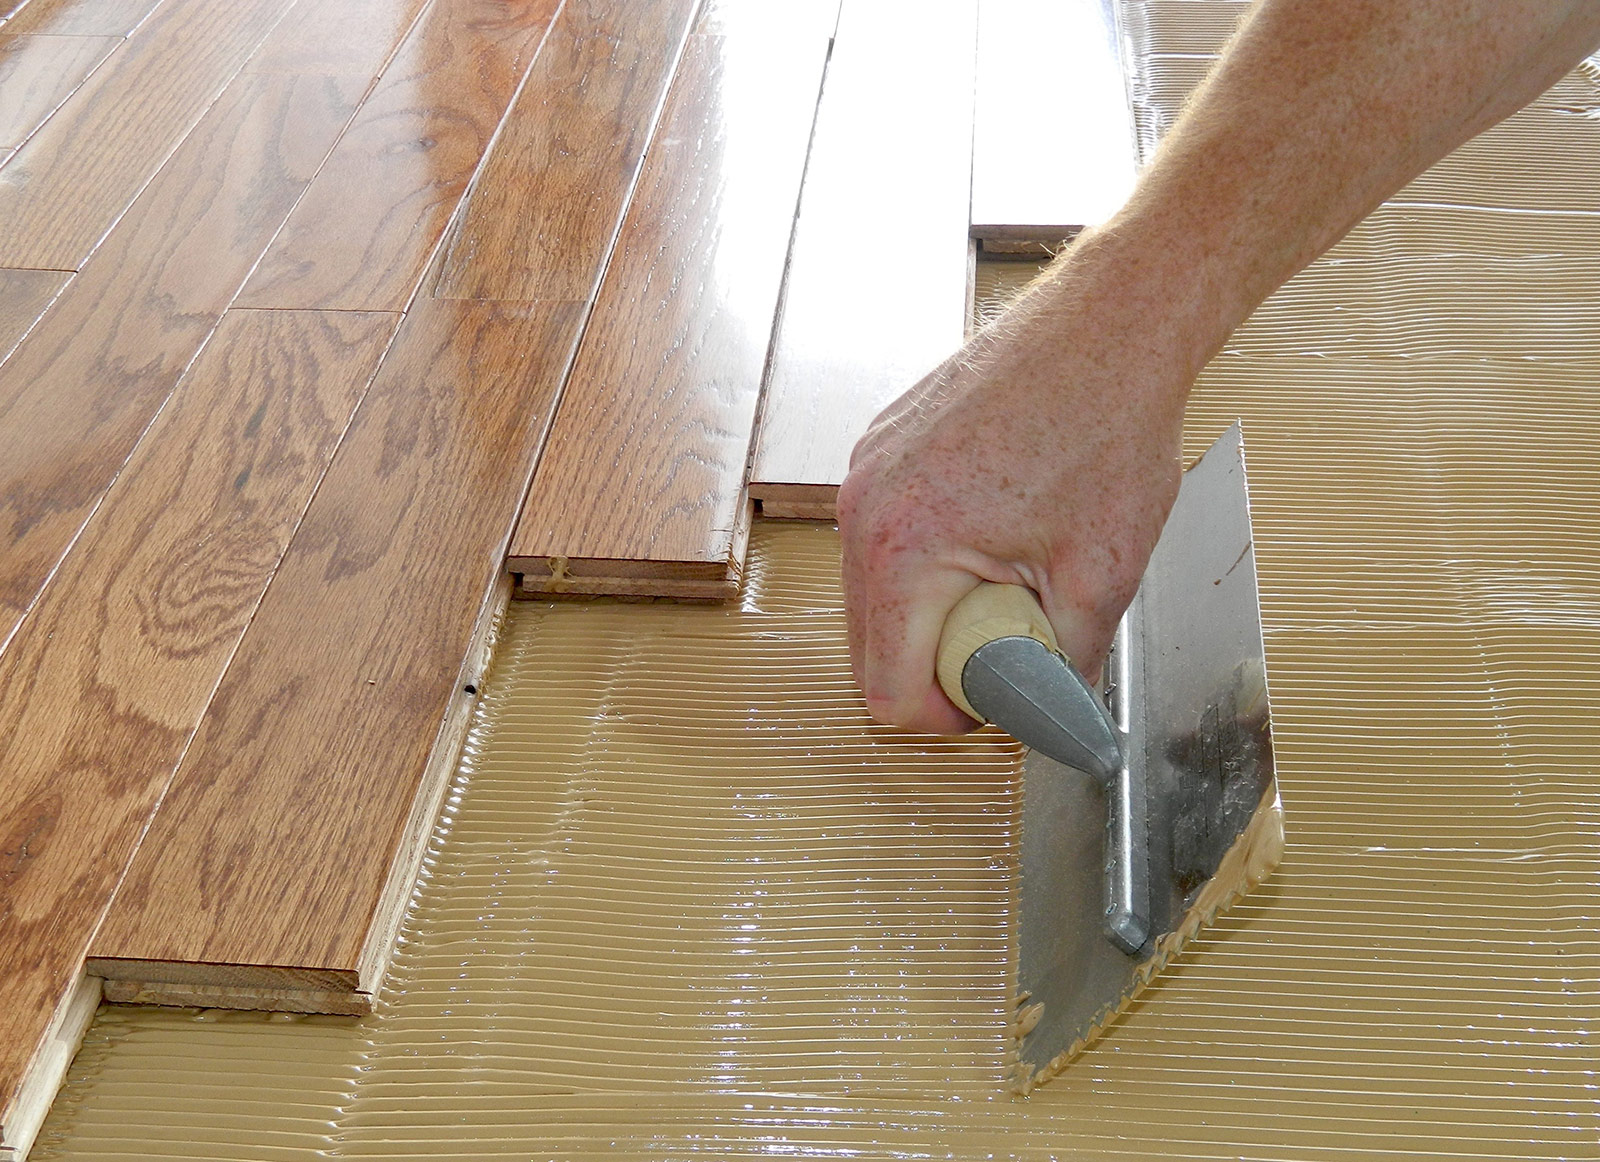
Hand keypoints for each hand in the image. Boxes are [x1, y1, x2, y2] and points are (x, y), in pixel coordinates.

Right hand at [837, 256, 1193, 734]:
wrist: (1108, 323)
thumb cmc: (1107, 425)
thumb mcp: (1101, 575)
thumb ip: (1064, 667)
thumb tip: (1052, 720)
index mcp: (904, 549)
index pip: (885, 690)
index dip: (947, 718)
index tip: (999, 698)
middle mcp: (864, 508)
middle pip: (870, 646)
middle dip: (939, 663)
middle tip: (1014, 642)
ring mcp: (864, 470)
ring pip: (875, 592)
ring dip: (934, 610)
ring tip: (1008, 578)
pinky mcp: (880, 446)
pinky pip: (886, 536)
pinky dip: (931, 557)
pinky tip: (996, 527)